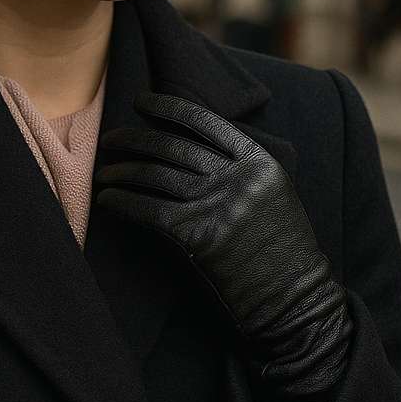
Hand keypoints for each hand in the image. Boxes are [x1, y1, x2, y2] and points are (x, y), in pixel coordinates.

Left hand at [94, 90, 352, 401]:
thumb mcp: (274, 192)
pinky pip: (149, 210)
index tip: (142, 102)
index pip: (203, 120)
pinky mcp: (199, 236)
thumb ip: (239, 165)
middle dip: (133, 139)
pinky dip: (123, 201)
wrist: (295, 299)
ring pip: (155, 176)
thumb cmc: (281, 246)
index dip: (166, 107)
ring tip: (105, 172)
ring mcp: (218, 205)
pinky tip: (108, 199)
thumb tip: (187, 142)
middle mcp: (237, 177)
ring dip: (122, 171)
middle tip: (110, 138)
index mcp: (258, 160)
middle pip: (171, 146)